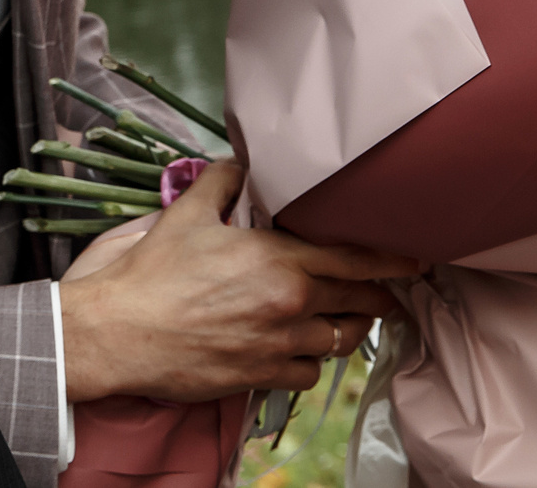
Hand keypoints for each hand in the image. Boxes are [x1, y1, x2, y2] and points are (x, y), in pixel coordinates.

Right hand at [56, 158, 419, 402]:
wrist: (120, 333)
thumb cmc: (150, 274)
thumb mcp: (186, 214)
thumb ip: (224, 182)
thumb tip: (242, 160)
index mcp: (280, 260)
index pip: (358, 259)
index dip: (395, 261)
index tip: (416, 261)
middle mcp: (290, 305)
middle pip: (360, 302)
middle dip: (379, 297)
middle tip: (386, 292)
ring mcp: (280, 346)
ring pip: (340, 340)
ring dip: (346, 327)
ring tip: (345, 318)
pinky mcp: (263, 376)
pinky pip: (310, 373)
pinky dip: (311, 360)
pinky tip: (300, 348)